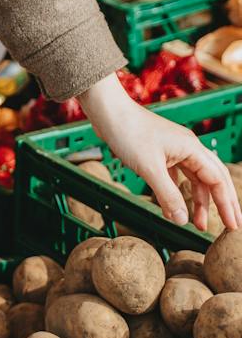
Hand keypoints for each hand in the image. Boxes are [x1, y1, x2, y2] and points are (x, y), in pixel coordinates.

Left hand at [80, 73, 240, 231]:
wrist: (108, 112)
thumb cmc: (129, 133)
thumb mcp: (150, 168)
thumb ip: (168, 195)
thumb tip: (182, 221)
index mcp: (192, 149)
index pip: (218, 180)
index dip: (227, 203)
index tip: (233, 225)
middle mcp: (187, 149)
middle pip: (212, 178)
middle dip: (222, 203)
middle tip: (229, 225)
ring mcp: (174, 150)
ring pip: (194, 179)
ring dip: (198, 200)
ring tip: (197, 224)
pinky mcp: (160, 154)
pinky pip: (176, 176)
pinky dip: (177, 192)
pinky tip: (172, 208)